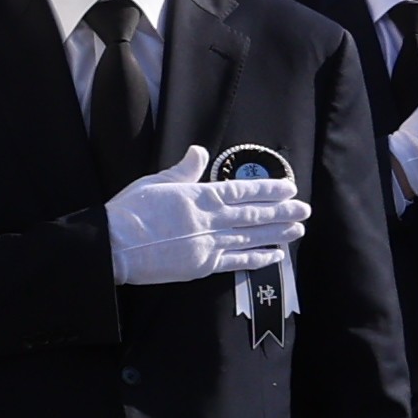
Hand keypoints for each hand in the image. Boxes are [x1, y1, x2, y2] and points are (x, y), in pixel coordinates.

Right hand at [105, 148, 305, 288]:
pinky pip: (236, 261)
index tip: (289, 187)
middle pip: (253, 214)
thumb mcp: (155, 183)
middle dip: (282, 211)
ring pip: (251, 237)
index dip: (268, 188)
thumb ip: (183, 171)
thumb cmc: (129, 212)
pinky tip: (274, 256)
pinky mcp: (201, 266)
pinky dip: (257, 258)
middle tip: (304, 209)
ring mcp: (207, 244)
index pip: (242, 190)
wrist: (112, 246)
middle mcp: (209, 220)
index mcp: (198, 196)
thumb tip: (199, 151)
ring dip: (277, 233)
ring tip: (297, 230)